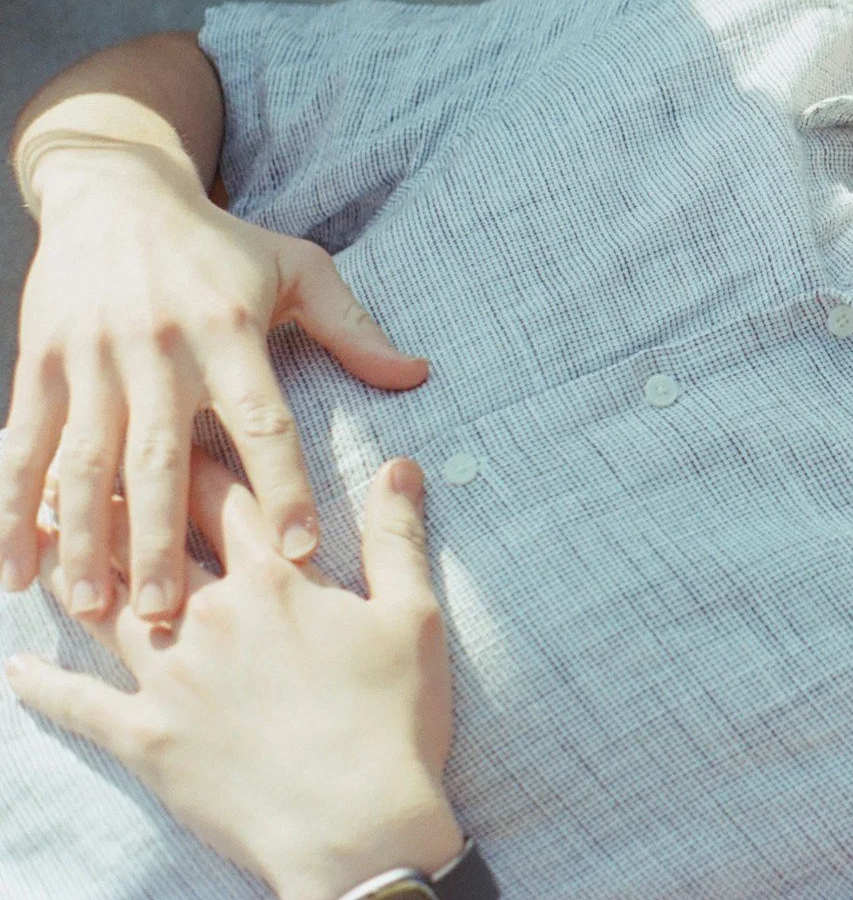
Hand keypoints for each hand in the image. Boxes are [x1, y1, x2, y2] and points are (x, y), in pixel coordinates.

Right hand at [4, 146, 428, 623]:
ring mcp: (91, 359)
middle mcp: (159, 349)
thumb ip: (354, 329)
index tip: (299, 550)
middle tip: (170, 613)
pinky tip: (15, 569)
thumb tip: (418, 374)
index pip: (263, 417)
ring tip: (90, 606)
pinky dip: (13, 509)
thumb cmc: (222, 244)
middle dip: (162, 538)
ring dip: (83, 537)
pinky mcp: (38, 364)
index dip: (282, 483)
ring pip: (84, 461)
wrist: (117, 194)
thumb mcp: (299, 268)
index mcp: (231, 330)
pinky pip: (22, 447)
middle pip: (162, 457)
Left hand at [6, 454, 463, 899]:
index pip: (226, 498)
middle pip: (150, 542)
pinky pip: (80, 704)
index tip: (171, 426)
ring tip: (38, 541)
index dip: (198, 458)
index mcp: (276, 582)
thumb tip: (400, 468)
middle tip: (78, 468)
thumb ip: (396, 539)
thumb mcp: (413, 617)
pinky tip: (18, 669)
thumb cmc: (392, 719)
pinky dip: (45, 686)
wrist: (354, 825)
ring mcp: (170, 678)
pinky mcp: (146, 737)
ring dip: (69, 571)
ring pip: (102, 609)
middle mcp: (211, 617)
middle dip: (115, 500)